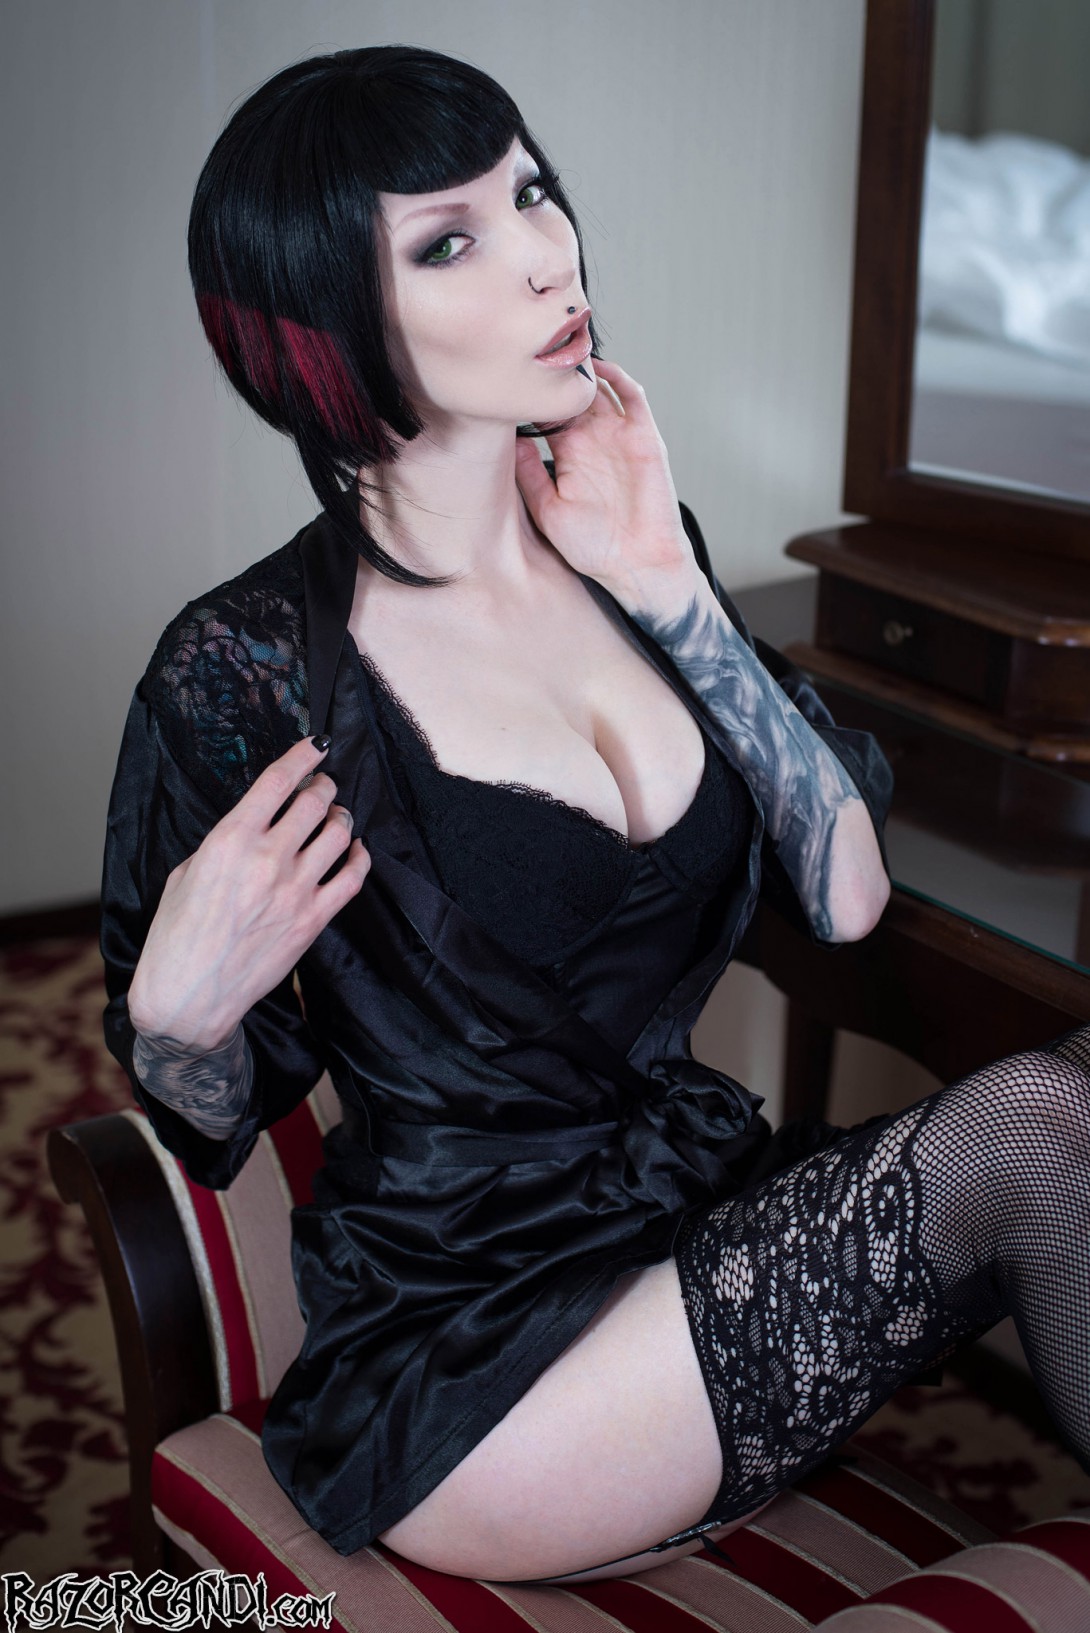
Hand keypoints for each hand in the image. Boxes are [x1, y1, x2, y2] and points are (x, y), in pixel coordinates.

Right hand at [127, 736, 370, 1050]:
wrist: (189, 997)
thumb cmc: (177, 935)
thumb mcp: (187, 872)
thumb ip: (226, 842)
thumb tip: (257, 823)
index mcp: (229, 840)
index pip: (278, 781)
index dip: (304, 755)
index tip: (318, 743)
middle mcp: (267, 860)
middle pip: (314, 802)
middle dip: (324, 785)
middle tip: (323, 784)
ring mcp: (295, 890)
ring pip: (338, 834)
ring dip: (340, 817)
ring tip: (335, 815)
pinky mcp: (313, 920)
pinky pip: (353, 878)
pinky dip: (359, 857)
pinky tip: (355, 850)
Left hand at [515, 357, 702, 611]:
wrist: (638, 565)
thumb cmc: (595, 547)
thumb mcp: (549, 511)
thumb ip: (529, 476)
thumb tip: (508, 440)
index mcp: (568, 454)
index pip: (544, 412)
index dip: (529, 396)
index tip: (506, 380)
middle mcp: (592, 439)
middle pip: (570, 393)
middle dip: (553, 374)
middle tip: (529, 353)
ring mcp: (618, 435)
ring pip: (599, 388)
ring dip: (583, 369)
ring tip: (561, 349)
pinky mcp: (644, 437)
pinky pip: (632, 398)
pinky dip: (617, 378)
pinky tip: (598, 369)